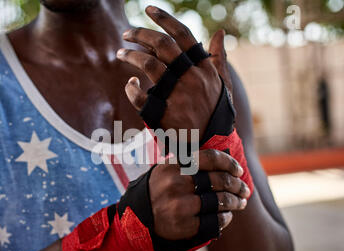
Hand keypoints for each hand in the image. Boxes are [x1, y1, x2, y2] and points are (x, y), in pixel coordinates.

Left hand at [117, 5, 230, 137]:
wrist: (210, 145)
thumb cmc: (216, 112)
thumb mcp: (223, 84)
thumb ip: (218, 58)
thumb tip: (220, 32)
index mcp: (203, 68)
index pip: (183, 35)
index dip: (165, 18)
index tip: (149, 9)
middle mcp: (190, 77)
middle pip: (162, 44)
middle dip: (140, 33)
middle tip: (127, 33)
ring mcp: (176, 95)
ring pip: (148, 64)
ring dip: (130, 55)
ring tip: (120, 53)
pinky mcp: (162, 114)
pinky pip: (139, 96)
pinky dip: (131, 88)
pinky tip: (129, 84)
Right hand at [148, 149, 249, 240]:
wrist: (136, 218)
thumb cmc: (158, 190)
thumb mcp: (166, 169)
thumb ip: (190, 163)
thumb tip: (224, 160)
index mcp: (175, 166)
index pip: (211, 158)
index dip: (230, 163)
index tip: (239, 171)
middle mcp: (177, 183)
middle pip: (220, 181)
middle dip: (238, 185)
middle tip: (244, 189)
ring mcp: (180, 205)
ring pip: (220, 201)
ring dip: (235, 202)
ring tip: (241, 203)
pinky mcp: (184, 225)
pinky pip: (214, 221)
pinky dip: (225, 218)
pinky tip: (227, 216)